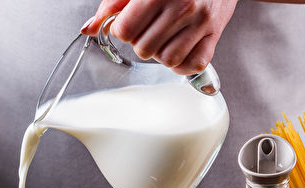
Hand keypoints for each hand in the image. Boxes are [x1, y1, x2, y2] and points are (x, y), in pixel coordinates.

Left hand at [82, 0, 238, 74]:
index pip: (125, 31)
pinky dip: (182, 64)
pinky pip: (193, 65)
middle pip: (144, 49)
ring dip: (161, 54)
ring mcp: (200, 22)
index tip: (128, 23)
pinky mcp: (215, 33)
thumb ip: (113, 4)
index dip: (122, 29)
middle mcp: (182, 7)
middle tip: (148, 28)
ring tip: (164, 37)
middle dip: (141, 42)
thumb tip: (89, 28)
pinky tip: (179, 50)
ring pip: (167, 60)